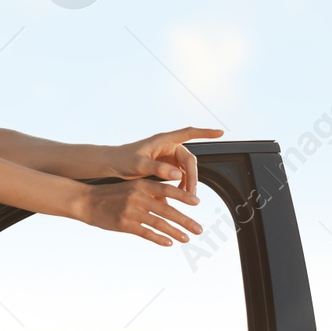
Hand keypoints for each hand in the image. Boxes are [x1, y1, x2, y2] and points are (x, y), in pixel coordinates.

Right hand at [79, 177, 204, 246]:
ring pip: (159, 223)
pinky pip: (145, 233)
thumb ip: (148, 192)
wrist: (86, 201)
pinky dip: (158, 238)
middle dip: (185, 220)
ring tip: (187, 238)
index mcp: (140, 186)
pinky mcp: (124, 225)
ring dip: (175, 232)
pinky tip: (169, 243)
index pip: (167, 190)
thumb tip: (169, 199)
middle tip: (199, 228)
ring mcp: (131, 212)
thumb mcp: (130, 187)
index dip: (183, 197)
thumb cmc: (109, 194)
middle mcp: (138, 198)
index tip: (197, 202)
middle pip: (167, 210)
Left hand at [109, 126, 223, 199]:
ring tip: (185, 198)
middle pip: (189, 161)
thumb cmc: (122, 160)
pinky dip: (179, 186)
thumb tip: (177, 174)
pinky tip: (177, 197)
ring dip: (187, 184)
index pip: (189, 133)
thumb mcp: (139, 164)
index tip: (220, 132)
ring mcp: (167, 158)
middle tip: (191, 194)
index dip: (206, 132)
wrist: (111, 166)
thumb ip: (157, 168)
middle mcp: (168, 148)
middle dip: (193, 177)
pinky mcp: (164, 168)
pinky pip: (178, 177)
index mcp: (164, 140)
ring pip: (185, 171)